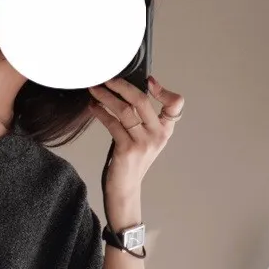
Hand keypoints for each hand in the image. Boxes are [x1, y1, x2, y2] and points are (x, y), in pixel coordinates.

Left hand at [88, 76, 184, 219]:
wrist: (125, 190)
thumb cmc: (130, 162)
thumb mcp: (144, 139)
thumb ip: (142, 119)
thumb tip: (124, 91)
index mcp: (164, 130)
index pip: (175, 105)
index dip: (164, 90)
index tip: (148, 80)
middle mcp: (157, 135)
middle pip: (142, 101)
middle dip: (121, 86)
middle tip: (107, 78)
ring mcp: (143, 143)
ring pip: (124, 111)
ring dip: (106, 97)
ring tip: (94, 90)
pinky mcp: (127, 150)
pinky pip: (112, 124)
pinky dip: (100, 113)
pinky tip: (92, 107)